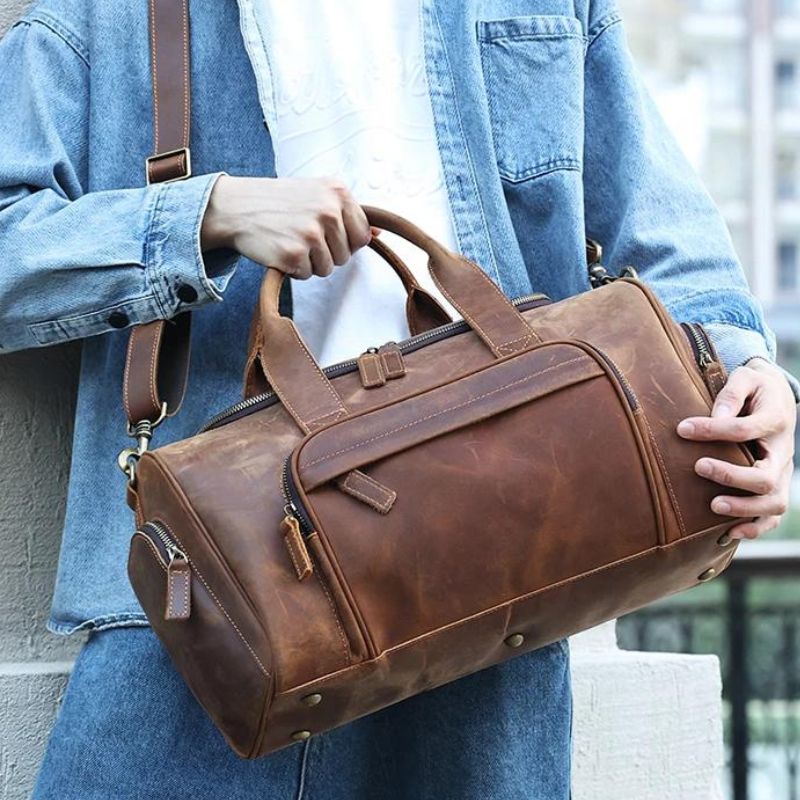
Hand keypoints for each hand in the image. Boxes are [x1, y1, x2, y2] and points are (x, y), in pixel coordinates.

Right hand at [200, 175, 371, 277]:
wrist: (238, 206)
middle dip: (326, 252)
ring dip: (310, 262)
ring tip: (291, 241)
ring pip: (328, 268)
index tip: (325, 233)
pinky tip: (281, 249)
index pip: (362, 235)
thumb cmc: (279, 202)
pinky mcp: (294, 254)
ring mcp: (311, 234)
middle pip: (345, 256)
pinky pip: (307, 275)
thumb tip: (378, 234)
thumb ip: (347, 213)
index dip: (345, 241)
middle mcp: (328, 211)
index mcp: (338, 192)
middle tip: (302, 235)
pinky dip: (294, 269)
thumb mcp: (318, 193)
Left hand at [677, 358, 796, 539]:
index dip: (712, 429)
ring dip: (743, 508)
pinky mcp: (775, 487)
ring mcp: (781, 473)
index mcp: (775, 421)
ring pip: (774, 501)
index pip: (744, 429)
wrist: (777, 399)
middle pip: (765, 476)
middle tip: (699, 466)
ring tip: (713, 505)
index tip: (683, 428)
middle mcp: (783, 451)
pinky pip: (773, 515)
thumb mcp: (745, 378)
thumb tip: (715, 415)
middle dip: (731, 476)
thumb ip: (731, 394)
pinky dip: (755, 527)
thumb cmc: (754, 389)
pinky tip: (729, 532)